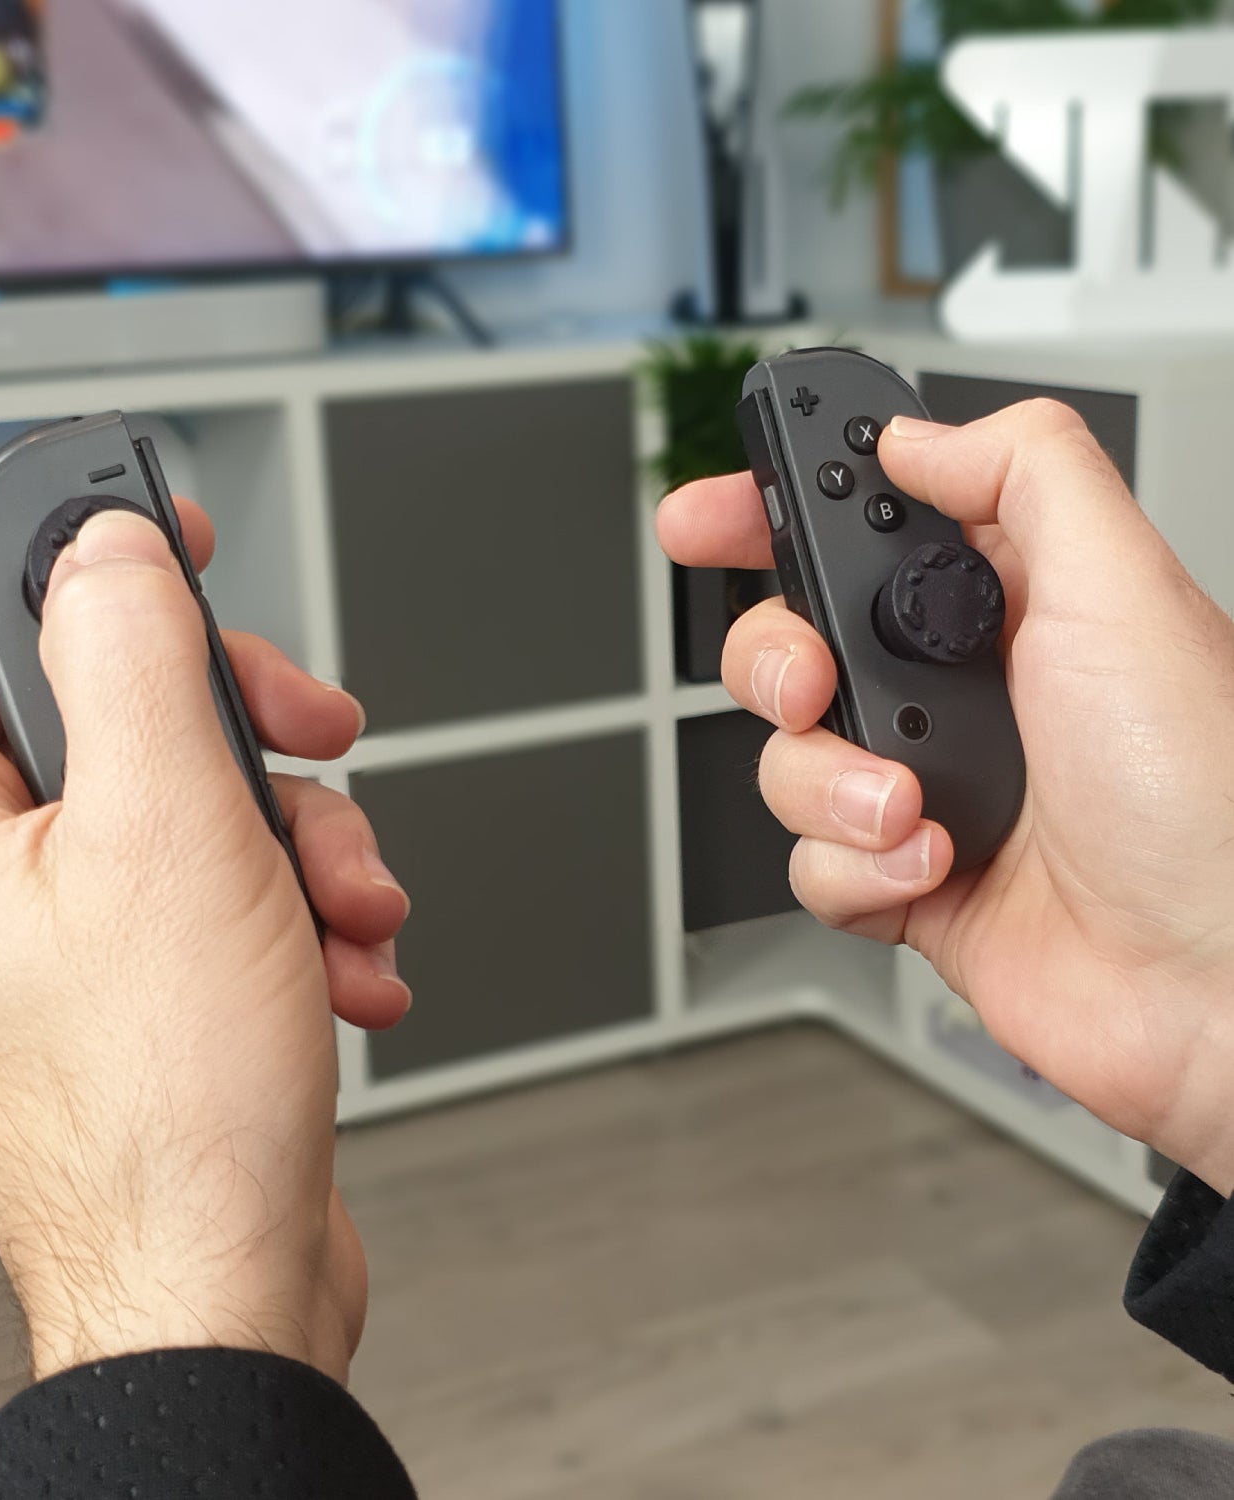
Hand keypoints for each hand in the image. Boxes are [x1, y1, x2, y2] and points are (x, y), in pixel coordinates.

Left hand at [0, 503, 409, 1381]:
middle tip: (309, 748)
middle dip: (243, 741)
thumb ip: (134, 656)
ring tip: (341, 911)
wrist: (221, 1290)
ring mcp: (61, 946)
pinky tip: (341, 967)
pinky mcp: (140, 992)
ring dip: (299, 843)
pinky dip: (297, 914)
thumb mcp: (167, 829)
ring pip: (192, 807)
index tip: (164, 546)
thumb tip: (110, 552)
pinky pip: (222, 894)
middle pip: (114, 717)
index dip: (75, 575)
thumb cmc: (165, 1113)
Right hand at [660, 400, 1233, 1194]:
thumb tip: (917, 436)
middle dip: (775, 664)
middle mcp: (959, 693)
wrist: (1216, 985)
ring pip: (786, 760)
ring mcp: (926, 787)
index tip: (705, 519)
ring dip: (833, 788)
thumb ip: (1026, 474)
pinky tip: (934, 870)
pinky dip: (857, 871)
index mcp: (1006, 607)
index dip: (769, 517)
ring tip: (917, 807)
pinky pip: (811, 862)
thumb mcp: (1125, 591)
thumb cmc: (1206, 802)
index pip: (860, 531)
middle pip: (788, 643)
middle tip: (814, 684)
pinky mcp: (904, 879)